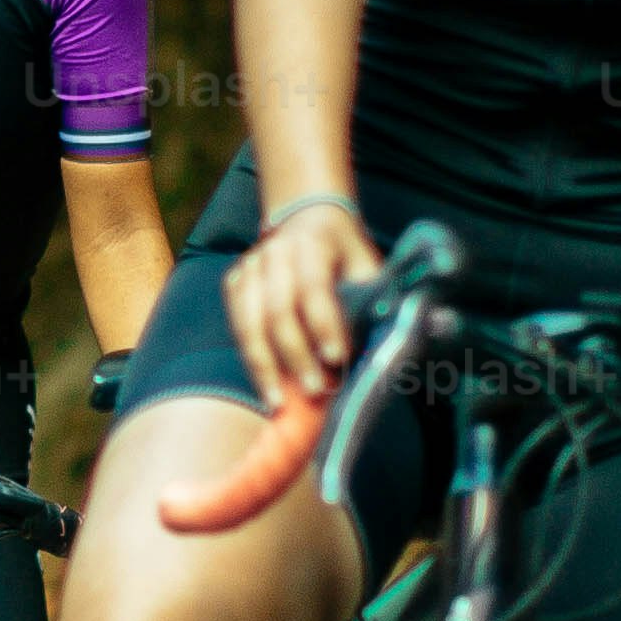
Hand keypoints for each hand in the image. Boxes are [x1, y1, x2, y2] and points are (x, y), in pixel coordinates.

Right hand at [221, 197, 385, 412]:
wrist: (308, 219)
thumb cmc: (345, 254)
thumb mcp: (367, 267)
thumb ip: (374, 301)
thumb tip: (386, 350)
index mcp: (313, 243)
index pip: (314, 287)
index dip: (324, 325)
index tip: (337, 360)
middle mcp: (275, 251)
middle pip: (278, 310)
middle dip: (296, 355)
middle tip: (314, 391)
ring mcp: (250, 265)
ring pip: (249, 322)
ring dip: (264, 365)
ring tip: (279, 402)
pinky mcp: (235, 282)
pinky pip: (236, 325)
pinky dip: (250, 357)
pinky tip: (266, 383)